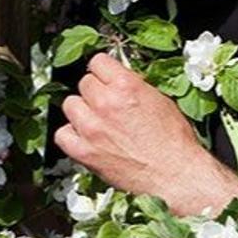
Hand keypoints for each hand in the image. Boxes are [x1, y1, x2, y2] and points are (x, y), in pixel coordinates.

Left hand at [56, 54, 237, 214]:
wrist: (175, 176)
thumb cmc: (174, 142)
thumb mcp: (160, 100)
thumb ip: (134, 86)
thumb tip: (119, 81)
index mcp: (126, 86)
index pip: (98, 62)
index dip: (104, 71)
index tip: (106, 77)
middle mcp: (105, 103)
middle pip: (84, 83)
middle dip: (95, 91)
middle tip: (107, 104)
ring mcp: (91, 128)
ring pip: (70, 105)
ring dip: (82, 111)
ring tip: (96, 121)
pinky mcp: (83, 151)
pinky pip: (62, 134)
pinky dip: (71, 135)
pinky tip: (85, 137)